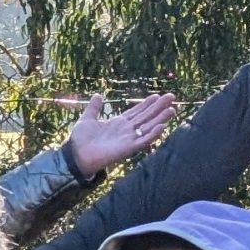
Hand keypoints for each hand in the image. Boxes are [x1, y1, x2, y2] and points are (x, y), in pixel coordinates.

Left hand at [63, 91, 177, 178]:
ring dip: (160, 118)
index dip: (146, 103)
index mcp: (118, 123)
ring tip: (172, 109)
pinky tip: (162, 126)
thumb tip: (97, 95)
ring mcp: (128, 139)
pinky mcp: (128, 148)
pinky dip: (152, 134)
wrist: (76, 155)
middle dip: (158, 107)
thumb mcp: (87, 119)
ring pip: (148, 126)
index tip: (157, 95)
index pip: (136, 111)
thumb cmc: (81, 140)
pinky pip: (143, 140)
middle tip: (171, 96)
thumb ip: (94, 108)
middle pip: (146, 116)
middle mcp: (126, 130)